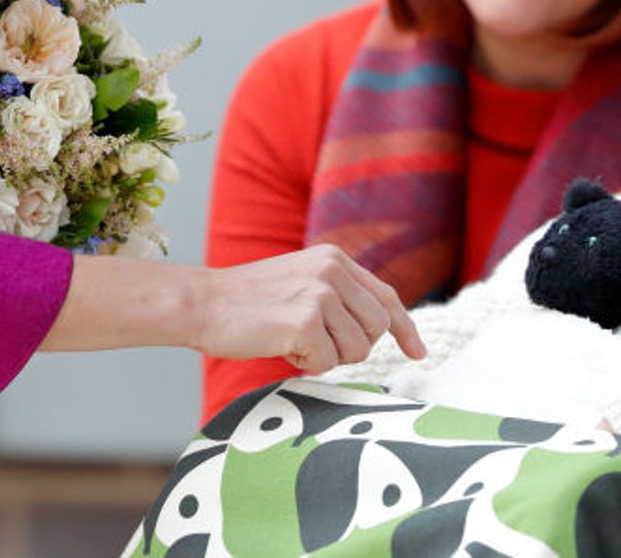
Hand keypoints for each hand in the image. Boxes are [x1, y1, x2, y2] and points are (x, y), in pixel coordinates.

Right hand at [195, 245, 426, 372]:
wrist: (203, 302)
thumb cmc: (247, 301)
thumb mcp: (300, 281)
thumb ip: (337, 294)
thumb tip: (375, 330)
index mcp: (335, 258)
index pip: (386, 296)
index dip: (405, 328)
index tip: (417, 352)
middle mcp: (334, 270)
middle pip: (376, 329)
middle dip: (352, 348)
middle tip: (315, 344)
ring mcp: (321, 293)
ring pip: (357, 350)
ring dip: (327, 357)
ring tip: (293, 341)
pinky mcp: (306, 320)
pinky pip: (327, 362)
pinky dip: (306, 363)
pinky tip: (281, 346)